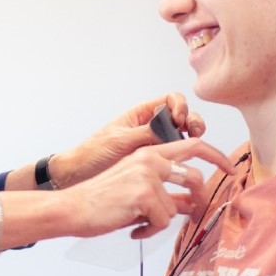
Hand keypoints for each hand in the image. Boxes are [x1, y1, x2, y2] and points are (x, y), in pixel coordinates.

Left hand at [48, 94, 206, 187]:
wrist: (80, 175)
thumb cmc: (93, 153)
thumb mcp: (120, 140)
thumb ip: (144, 133)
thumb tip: (167, 129)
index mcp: (141, 114)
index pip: (171, 100)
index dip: (180, 106)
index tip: (179, 120)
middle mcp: (151, 127)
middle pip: (183, 117)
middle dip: (194, 122)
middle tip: (195, 132)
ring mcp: (154, 145)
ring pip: (182, 138)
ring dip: (192, 141)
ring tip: (194, 148)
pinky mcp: (155, 163)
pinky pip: (174, 157)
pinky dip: (183, 159)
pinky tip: (185, 166)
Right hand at [61, 138, 233, 239]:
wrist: (74, 208)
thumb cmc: (103, 201)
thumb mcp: (138, 190)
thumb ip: (167, 192)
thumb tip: (193, 202)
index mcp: (149, 153)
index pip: (193, 145)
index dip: (216, 156)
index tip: (230, 169)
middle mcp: (150, 160)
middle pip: (193, 177)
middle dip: (198, 199)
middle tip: (193, 213)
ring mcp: (147, 176)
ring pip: (176, 207)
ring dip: (160, 221)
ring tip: (140, 223)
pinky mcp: (143, 195)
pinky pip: (163, 221)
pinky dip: (150, 231)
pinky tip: (134, 229)